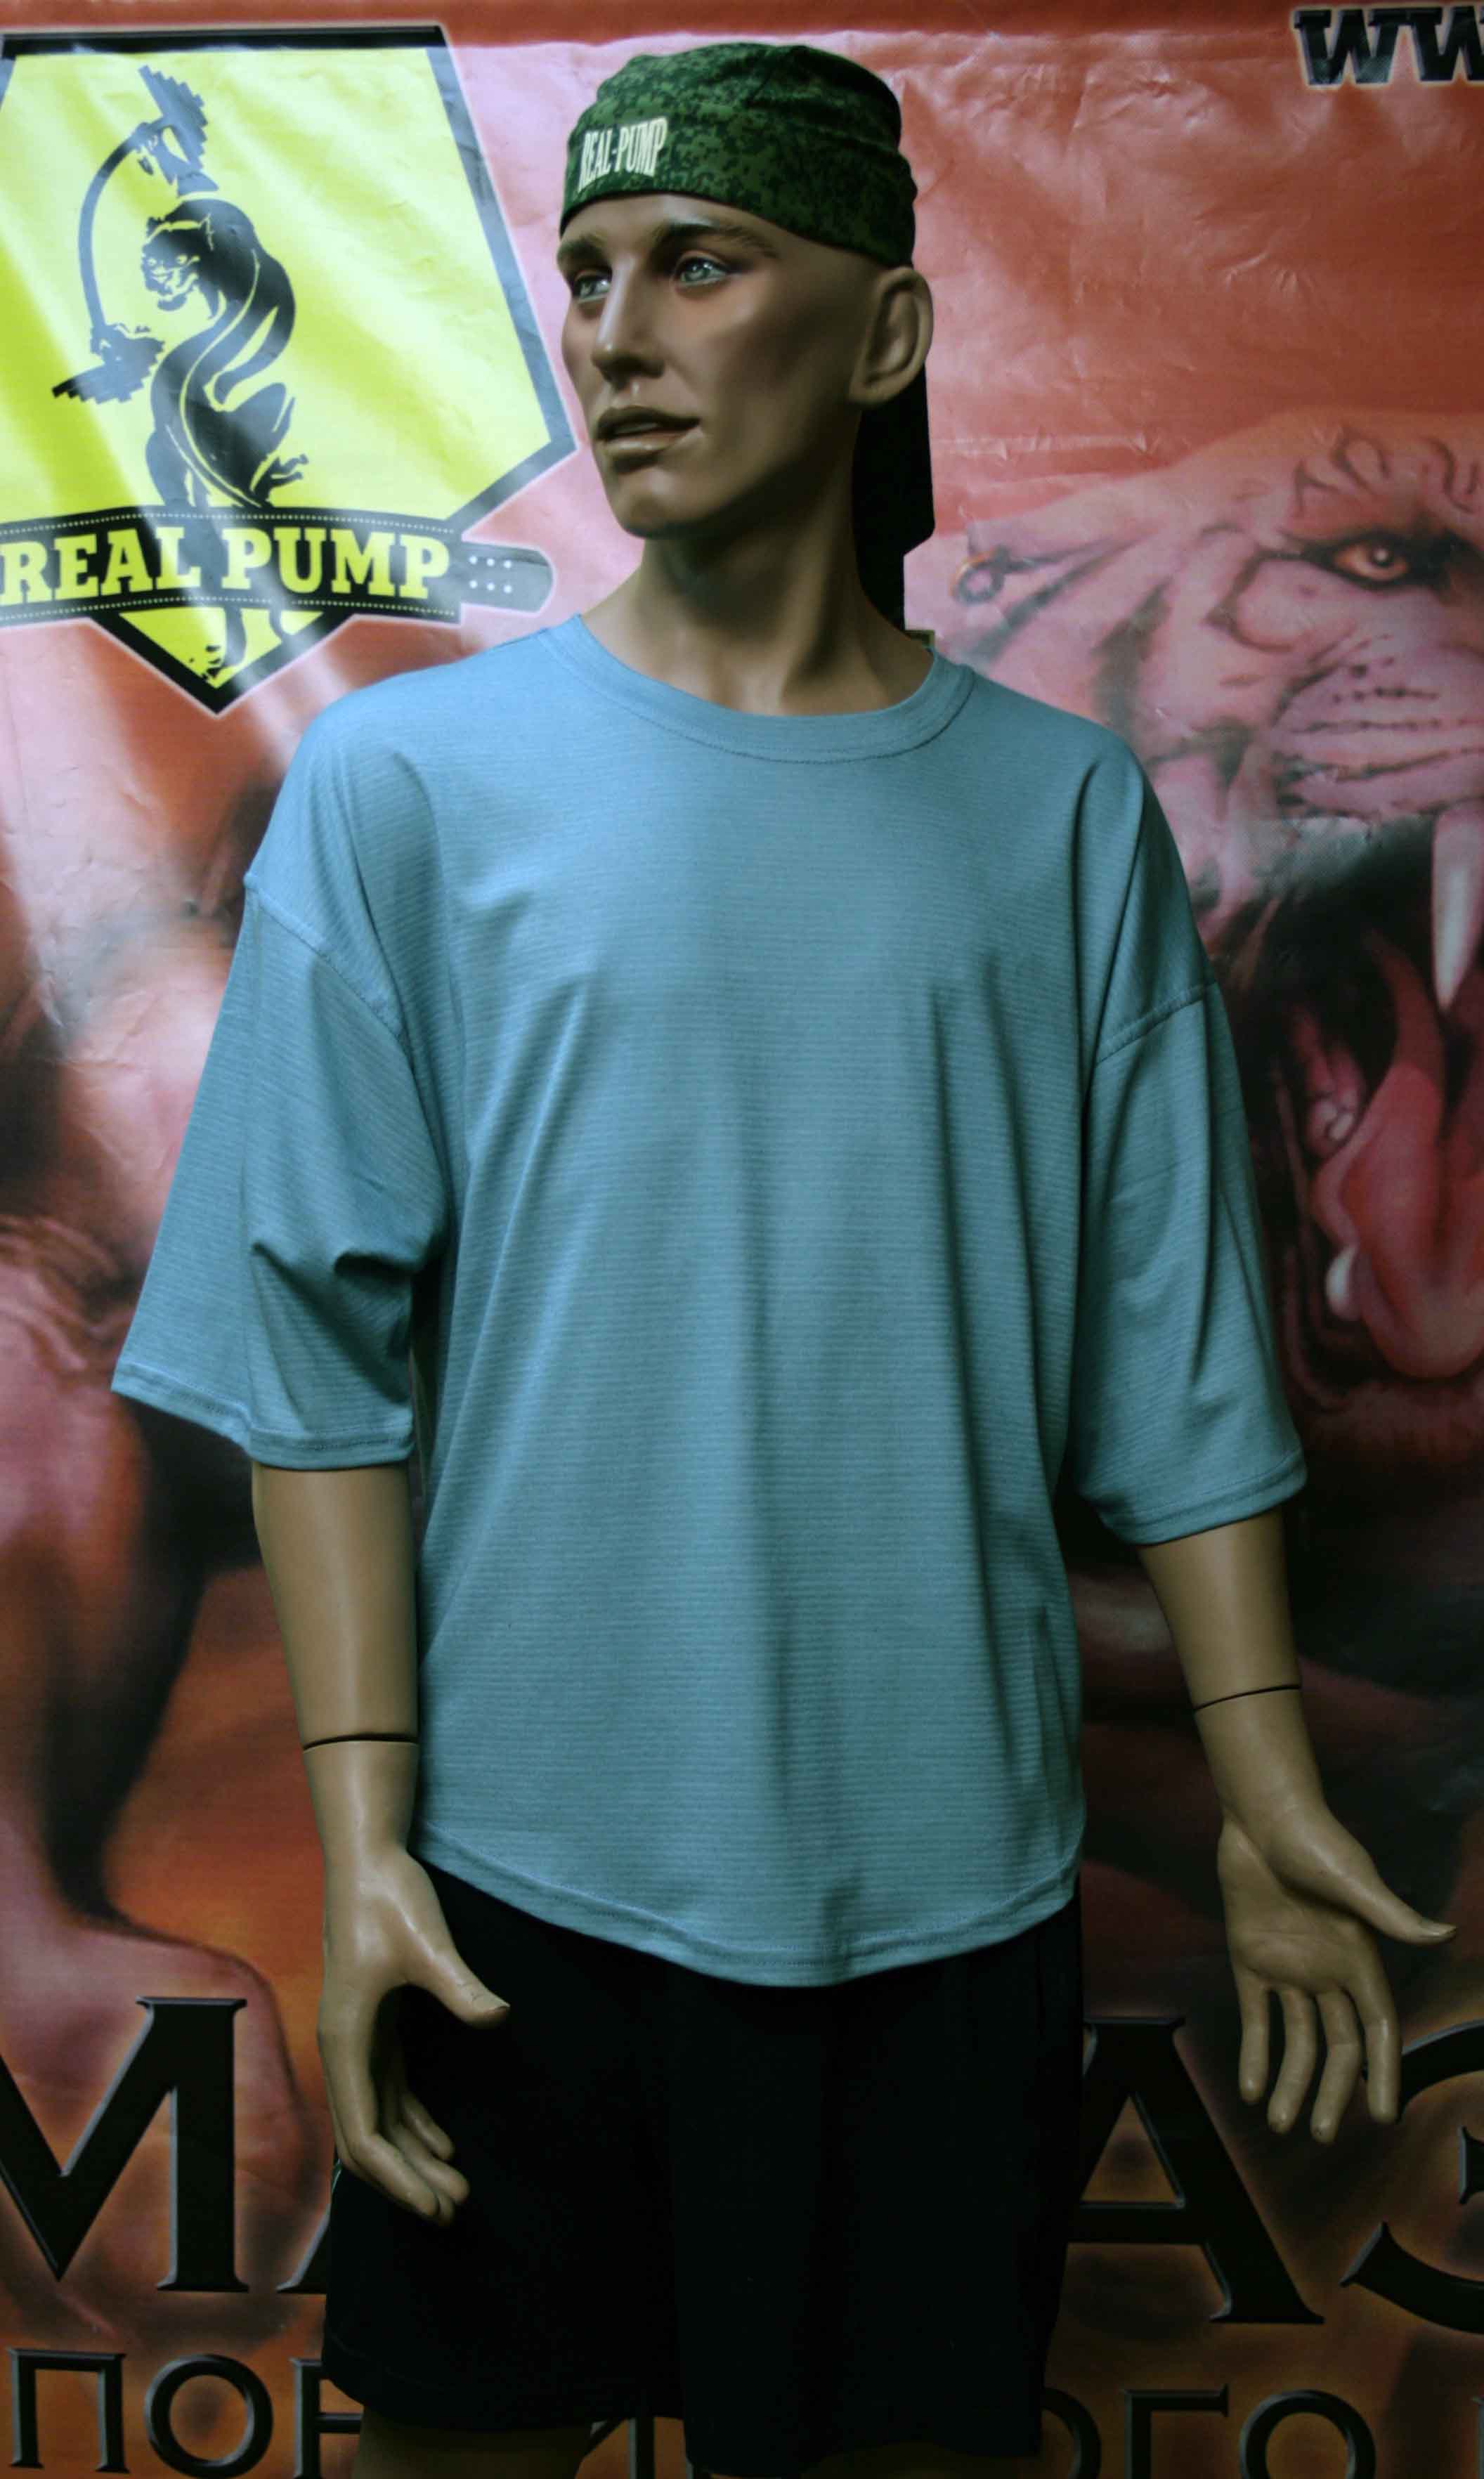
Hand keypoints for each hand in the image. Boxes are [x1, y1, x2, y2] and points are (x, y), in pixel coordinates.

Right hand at [318, 1845, 510, 2221]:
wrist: (367, 1860)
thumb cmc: (390, 1897)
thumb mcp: (427, 1942)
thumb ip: (457, 1984)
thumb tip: (497, 2016)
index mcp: (344, 2041)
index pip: (364, 2135)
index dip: (398, 2178)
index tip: (436, 2206)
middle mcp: (343, 2049)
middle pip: (368, 2139)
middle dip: (407, 2180)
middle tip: (455, 2210)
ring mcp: (357, 2039)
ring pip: (379, 2120)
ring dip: (412, 2157)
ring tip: (455, 2188)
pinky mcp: (375, 2026)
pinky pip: (389, 2092)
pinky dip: (413, 2125)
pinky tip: (441, 2145)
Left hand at [1215, 1804, 1454, 2142]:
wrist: (1261, 1815)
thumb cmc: (1314, 1842)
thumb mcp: (1353, 1880)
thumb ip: (1391, 1914)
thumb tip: (1445, 1933)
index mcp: (1359, 1959)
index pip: (1376, 2028)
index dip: (1382, 2071)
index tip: (1383, 2115)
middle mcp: (1328, 1969)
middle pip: (1335, 2045)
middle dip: (1330, 2090)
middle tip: (1321, 2135)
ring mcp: (1290, 1965)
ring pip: (1294, 2039)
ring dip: (1289, 2081)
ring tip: (1280, 2124)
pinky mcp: (1252, 1957)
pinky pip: (1255, 2016)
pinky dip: (1254, 2051)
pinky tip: (1250, 2088)